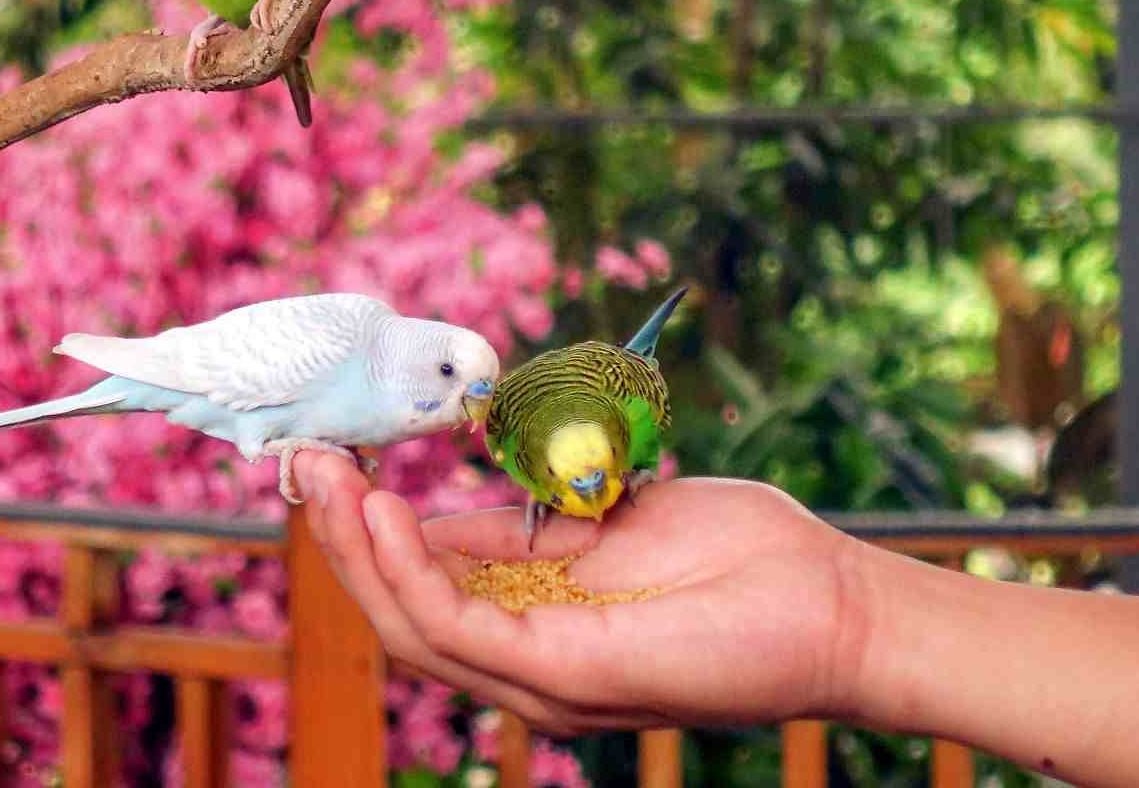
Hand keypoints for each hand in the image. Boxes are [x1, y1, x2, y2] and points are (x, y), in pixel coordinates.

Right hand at [293, 453, 868, 734]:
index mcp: (532, 626)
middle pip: (395, 614)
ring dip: (356, 552)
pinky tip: (385, 514)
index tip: (328, 460)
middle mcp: (525, 665)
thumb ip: (518, 528)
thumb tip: (434, 509)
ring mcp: (541, 678)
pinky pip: (458, 627)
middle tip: (305, 463)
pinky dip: (410, 571)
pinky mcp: (564, 672)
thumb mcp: (600, 522)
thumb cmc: (738, 557)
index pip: (419, 589)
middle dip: (339, 540)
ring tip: (327, 480)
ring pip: (409, 627)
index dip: (362, 531)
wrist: (832, 599)